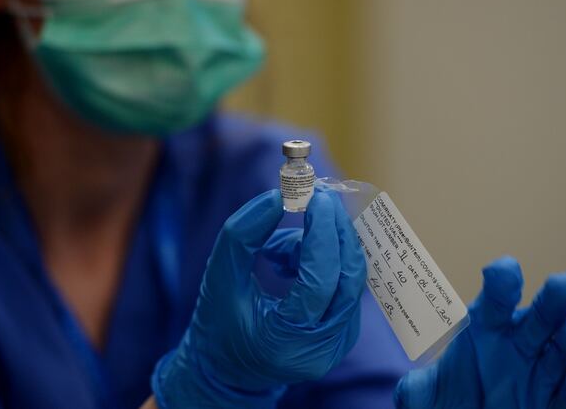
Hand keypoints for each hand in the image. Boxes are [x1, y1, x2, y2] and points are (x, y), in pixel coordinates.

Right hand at [152, 189, 365, 407]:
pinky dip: (323, 263)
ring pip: (348, 278)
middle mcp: (320, 349)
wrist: (228, 369)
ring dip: (321, 249)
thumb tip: (278, 197)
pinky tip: (289, 266)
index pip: (319, 282)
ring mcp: (338, 344)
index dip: (322, 236)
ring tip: (276, 251)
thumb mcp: (218, 276)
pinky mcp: (344, 334)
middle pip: (348, 278)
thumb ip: (242, 234)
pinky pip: (346, 286)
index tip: (317, 198)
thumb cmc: (217, 323)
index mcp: (285, 341)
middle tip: (319, 199)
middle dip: (336, 232)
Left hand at [395, 257, 565, 408]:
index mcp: (487, 326)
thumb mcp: (425, 395)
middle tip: (563, 285)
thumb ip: (417, 389)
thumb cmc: (450, 403)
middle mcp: (520, 342)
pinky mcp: (558, 402)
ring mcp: (543, 371)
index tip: (503, 271)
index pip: (497, 295)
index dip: (502, 280)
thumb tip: (409, 390)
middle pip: (544, 311)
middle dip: (556, 296)